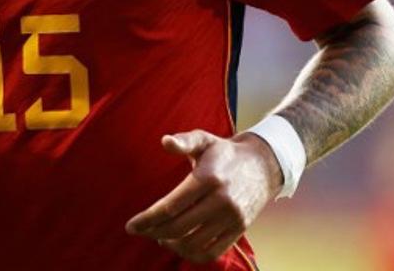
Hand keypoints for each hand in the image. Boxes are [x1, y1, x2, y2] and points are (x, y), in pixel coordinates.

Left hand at [125, 130, 281, 263]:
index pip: (171, 207)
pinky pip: (213, 252)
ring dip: (171, 245)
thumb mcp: (204, 139)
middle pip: (179, 227)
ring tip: (158, 237)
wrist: (263, 166)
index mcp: (208, 179)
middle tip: (140, 231)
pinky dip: (192, 254)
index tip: (131, 226)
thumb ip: (184, 141)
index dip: (147, 219)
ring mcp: (232, 218)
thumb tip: (165, 141)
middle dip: (153, 232)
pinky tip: (179, 245)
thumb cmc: (224, 153)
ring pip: (194, 244)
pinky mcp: (239, 230)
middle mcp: (221, 201)